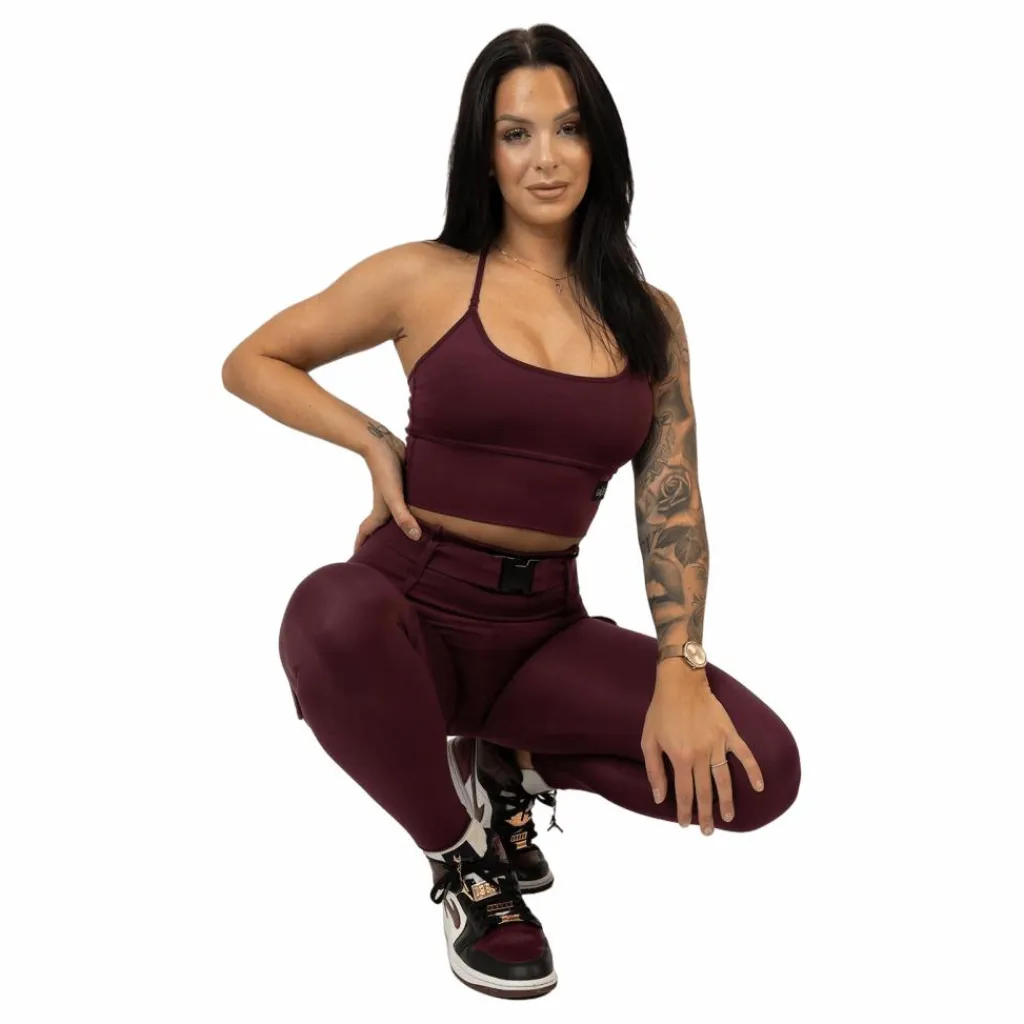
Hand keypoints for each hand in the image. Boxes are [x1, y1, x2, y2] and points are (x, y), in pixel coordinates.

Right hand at [353, 434, 421, 552]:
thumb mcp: (394, 496)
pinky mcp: (403, 486)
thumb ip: (403, 517)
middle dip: (379, 541)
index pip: (366, 532)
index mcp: (381, 512)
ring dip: (397, 525)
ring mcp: (394, 496)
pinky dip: (410, 510)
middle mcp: (386, 506)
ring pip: (394, 515)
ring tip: (406, 538)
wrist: (383, 444)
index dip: (361, 546)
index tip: (357, 559)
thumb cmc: (386, 471)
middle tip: (385, 555)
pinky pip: (406, 503)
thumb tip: (416, 537)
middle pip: (380, 527)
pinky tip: (422, 512)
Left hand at [641, 662, 763, 833]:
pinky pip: (744, 755)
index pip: (684, 792)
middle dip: (706, 814)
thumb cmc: (661, 711)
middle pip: (705, 791)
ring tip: (729, 818)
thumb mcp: (649, 740)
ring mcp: (717, 744)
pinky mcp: (729, 733)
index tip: (685, 824)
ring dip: (727, 801)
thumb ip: (654, 770)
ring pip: (724, 779)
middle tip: (708, 832)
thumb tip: (660, 797)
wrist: (680, 683)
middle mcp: (701, 754)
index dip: (684, 811)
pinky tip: (759, 787)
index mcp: (680, 757)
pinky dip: (753, 771)